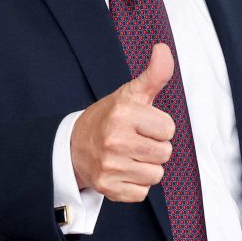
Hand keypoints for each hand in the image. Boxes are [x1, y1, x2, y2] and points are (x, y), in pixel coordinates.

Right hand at [70, 43, 176, 201]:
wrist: (73, 146)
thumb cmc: (110, 117)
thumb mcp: (130, 93)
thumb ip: (154, 74)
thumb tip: (163, 48)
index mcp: (123, 113)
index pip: (169, 129)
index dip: (160, 127)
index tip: (144, 124)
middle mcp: (114, 140)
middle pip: (164, 153)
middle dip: (155, 147)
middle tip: (136, 140)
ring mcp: (109, 166)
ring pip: (156, 175)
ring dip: (147, 167)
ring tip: (130, 155)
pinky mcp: (107, 188)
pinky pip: (142, 192)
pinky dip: (135, 184)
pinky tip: (123, 170)